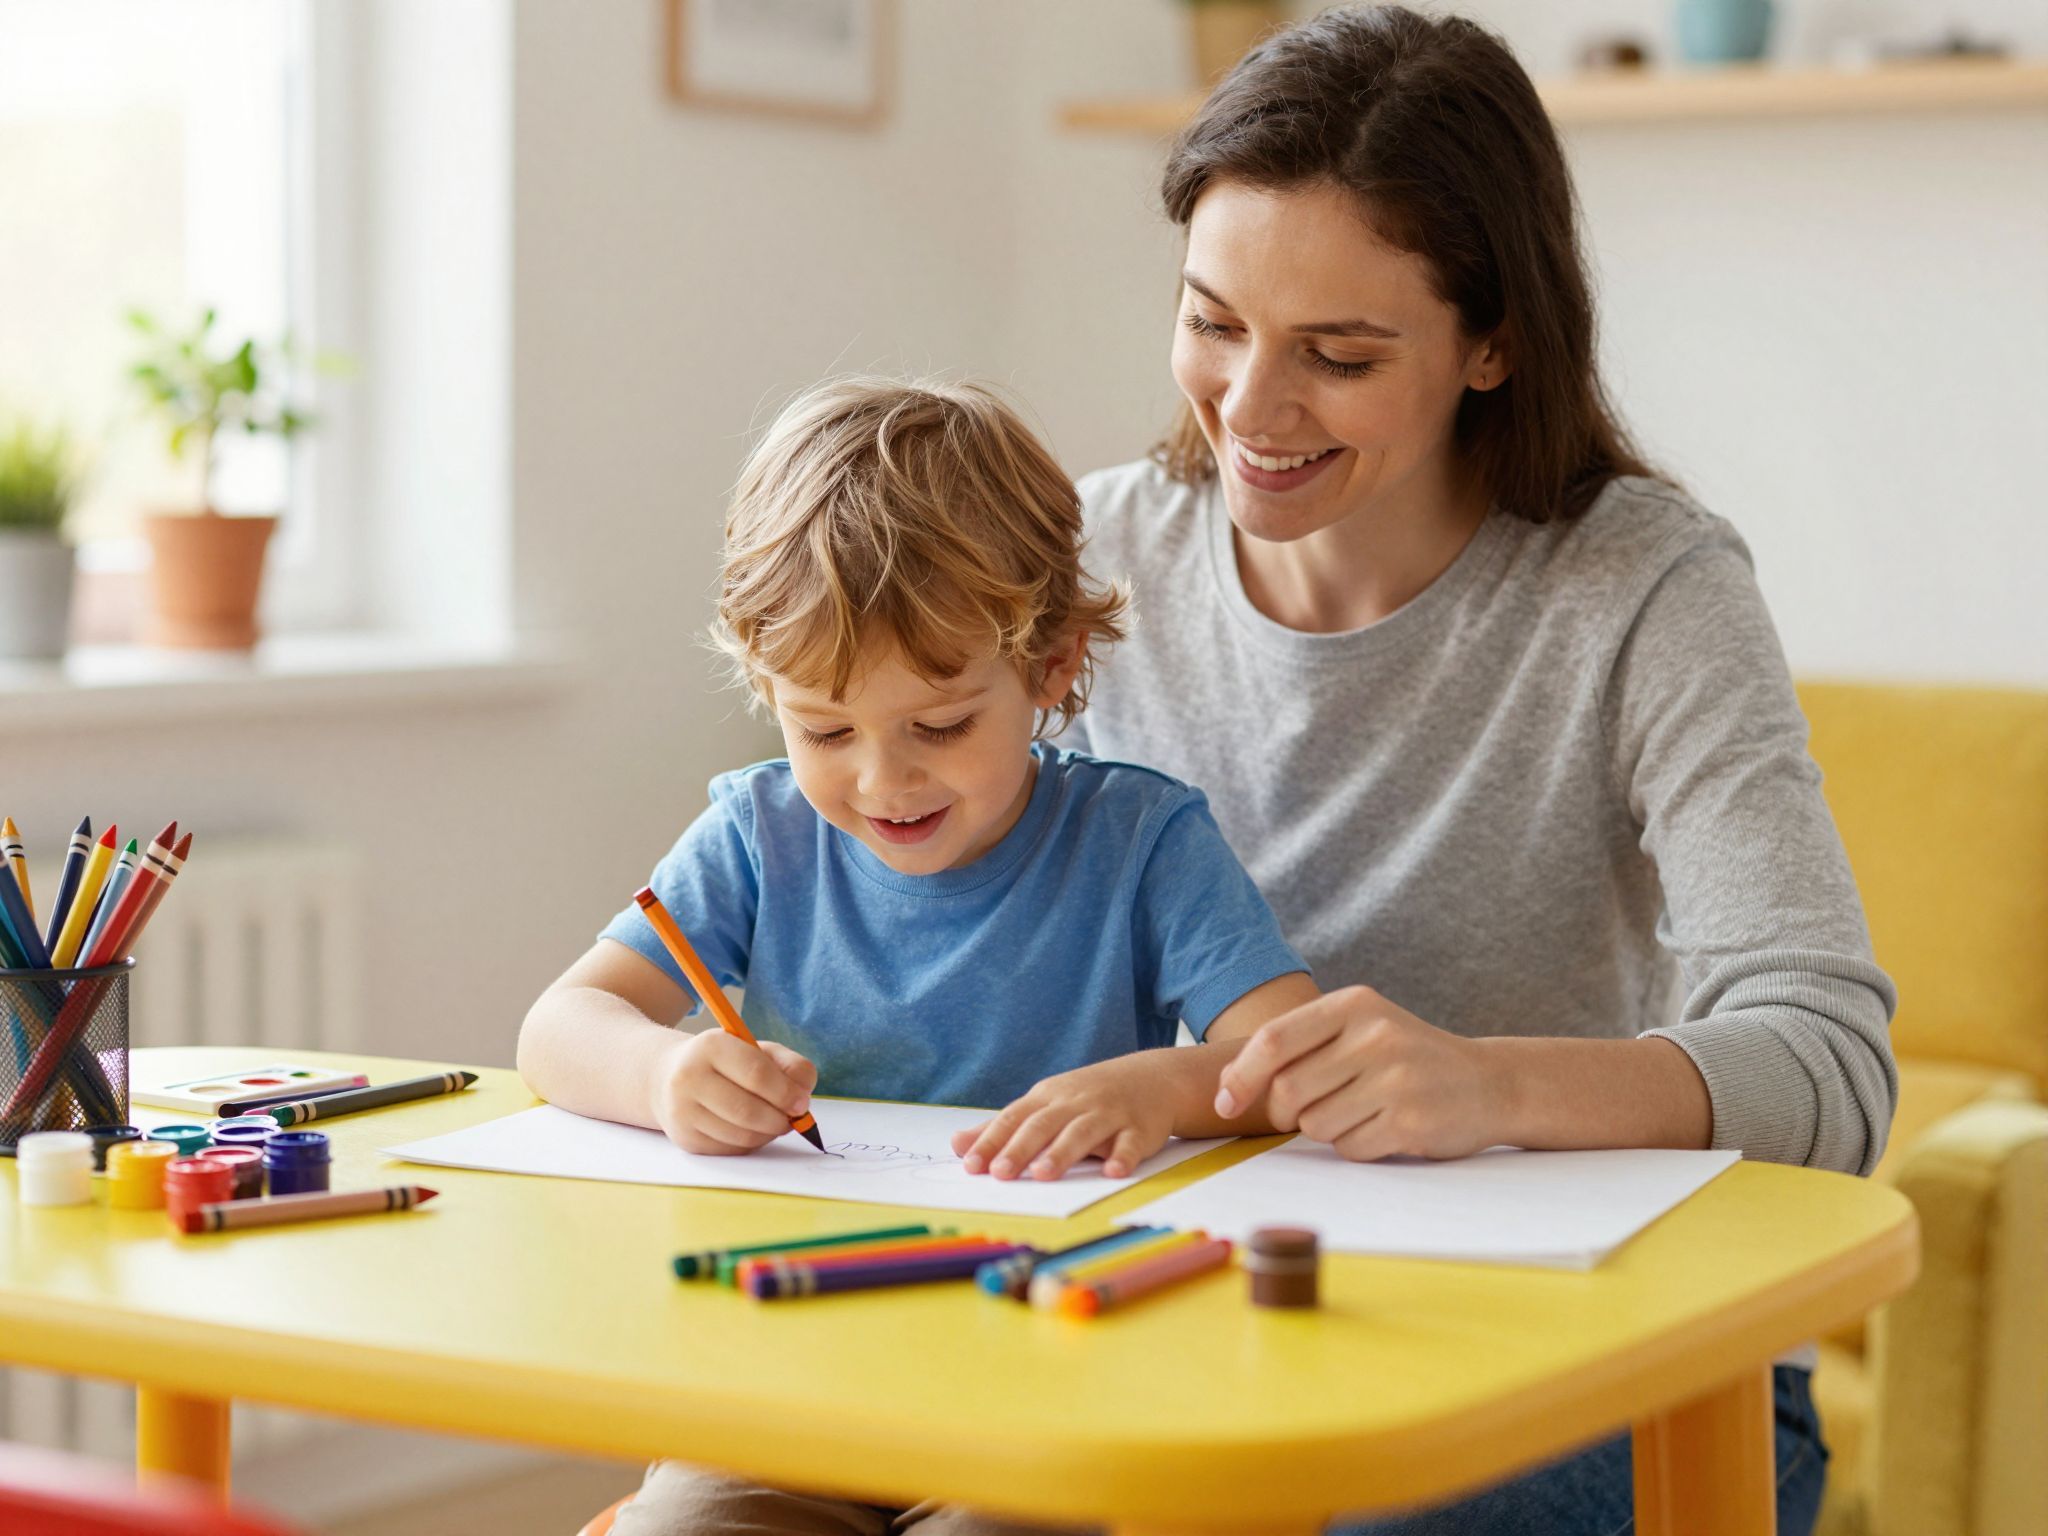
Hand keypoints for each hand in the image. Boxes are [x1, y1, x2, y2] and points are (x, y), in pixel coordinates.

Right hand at [649, 1029, 816, 1155]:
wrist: (668, 1077)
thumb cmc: (724, 1062)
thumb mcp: (756, 1050)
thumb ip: (789, 1064)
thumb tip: (803, 1093)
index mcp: (711, 1046)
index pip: (756, 1073)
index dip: (786, 1092)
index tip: (802, 1103)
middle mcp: (689, 1078)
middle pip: (748, 1110)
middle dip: (780, 1119)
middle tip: (793, 1119)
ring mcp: (683, 1111)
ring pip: (741, 1135)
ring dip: (768, 1133)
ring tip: (774, 1122)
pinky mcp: (685, 1138)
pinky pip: (731, 1149)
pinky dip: (751, 1143)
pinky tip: (753, 1129)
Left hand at [950, 1055, 1174, 1180]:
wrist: (1152, 1077)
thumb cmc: (1088, 1097)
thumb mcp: (1044, 1104)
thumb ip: (1003, 1127)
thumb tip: (957, 1145)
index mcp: (1048, 1098)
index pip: (1014, 1119)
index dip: (992, 1141)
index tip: (971, 1165)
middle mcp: (1075, 1103)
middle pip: (1043, 1125)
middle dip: (1020, 1148)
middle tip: (1001, 1173)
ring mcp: (1108, 1113)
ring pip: (1082, 1132)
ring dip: (1063, 1152)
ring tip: (1043, 1174)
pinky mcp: (1139, 1127)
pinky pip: (1130, 1142)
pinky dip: (1122, 1156)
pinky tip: (1113, 1171)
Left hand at [1215, 986, 1505, 1161]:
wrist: (1488, 1083)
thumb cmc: (1407, 1059)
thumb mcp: (1361, 1029)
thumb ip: (1304, 1046)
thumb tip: (1230, 1087)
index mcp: (1354, 1005)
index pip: (1274, 1040)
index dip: (1240, 1076)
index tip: (1225, 1104)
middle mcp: (1376, 1035)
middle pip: (1288, 1091)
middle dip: (1285, 1114)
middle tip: (1308, 1113)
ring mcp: (1396, 1078)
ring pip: (1315, 1125)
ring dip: (1326, 1130)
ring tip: (1362, 1112)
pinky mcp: (1411, 1120)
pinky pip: (1349, 1148)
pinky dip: (1356, 1147)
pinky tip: (1385, 1128)